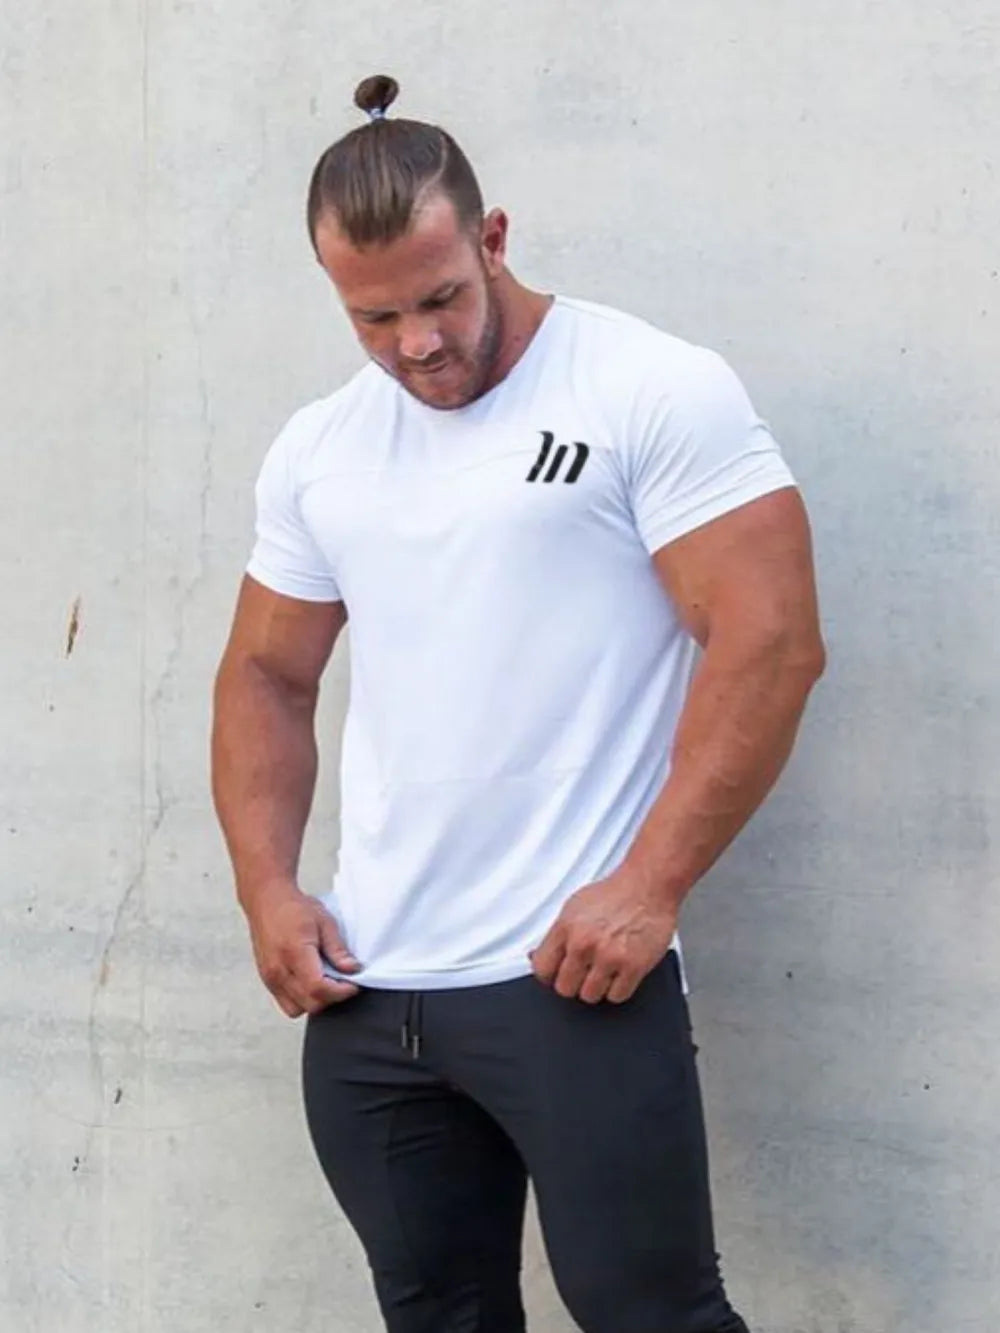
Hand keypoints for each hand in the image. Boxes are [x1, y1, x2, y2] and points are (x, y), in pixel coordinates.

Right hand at [246, 887, 360, 1017]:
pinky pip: (286, 1003)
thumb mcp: (324, 922)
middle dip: (331, 998)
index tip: (353, 985)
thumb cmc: (294, 907)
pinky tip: (311, 982)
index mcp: (294, 953)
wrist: (267, 901)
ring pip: (297, 1009)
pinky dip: (301, 1000)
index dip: (340, 992)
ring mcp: (270, 978)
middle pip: (310, 1003)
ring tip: (326, 983)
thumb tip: (352, 969)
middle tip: (343, 983)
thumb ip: (338, 949)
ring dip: (316, 1002)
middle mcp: (279, 970)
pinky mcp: (267, 980)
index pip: (318, 988)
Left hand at [530, 867, 676, 1004]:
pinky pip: (616, 996)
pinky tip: (620, 973)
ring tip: (603, 971)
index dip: (549, 976)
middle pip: (564, 988)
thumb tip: (538, 957)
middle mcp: (585, 943)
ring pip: (590, 996)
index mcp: (566, 928)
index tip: (556, 975)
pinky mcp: (633, 966)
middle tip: (584, 972)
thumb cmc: (614, 894)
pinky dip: (618, 989)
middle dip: (573, 983)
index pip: (542, 969)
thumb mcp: (574, 907)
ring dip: (596, 988)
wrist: (647, 886)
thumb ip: (557, 935)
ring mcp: (609, 956)